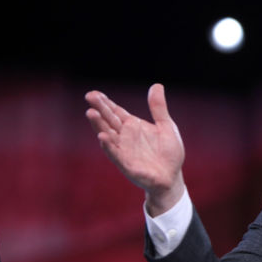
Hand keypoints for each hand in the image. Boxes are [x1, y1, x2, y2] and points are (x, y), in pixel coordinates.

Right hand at [85, 83, 185, 215]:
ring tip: (91, 113)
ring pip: (107, 135)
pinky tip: (102, 137)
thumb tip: (157, 85)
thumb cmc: (169, 153)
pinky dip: (108, 146)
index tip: (95, 93)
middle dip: (99, 109)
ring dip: (99, 125)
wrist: (172, 176)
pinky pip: (115, 154)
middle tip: (89, 97)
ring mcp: (123, 150)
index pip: (115, 112)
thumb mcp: (166, 126)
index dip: (105, 103)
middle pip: (108, 120)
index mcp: (132, 126)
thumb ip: (159, 108)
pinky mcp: (126, 164)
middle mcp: (124, 137)